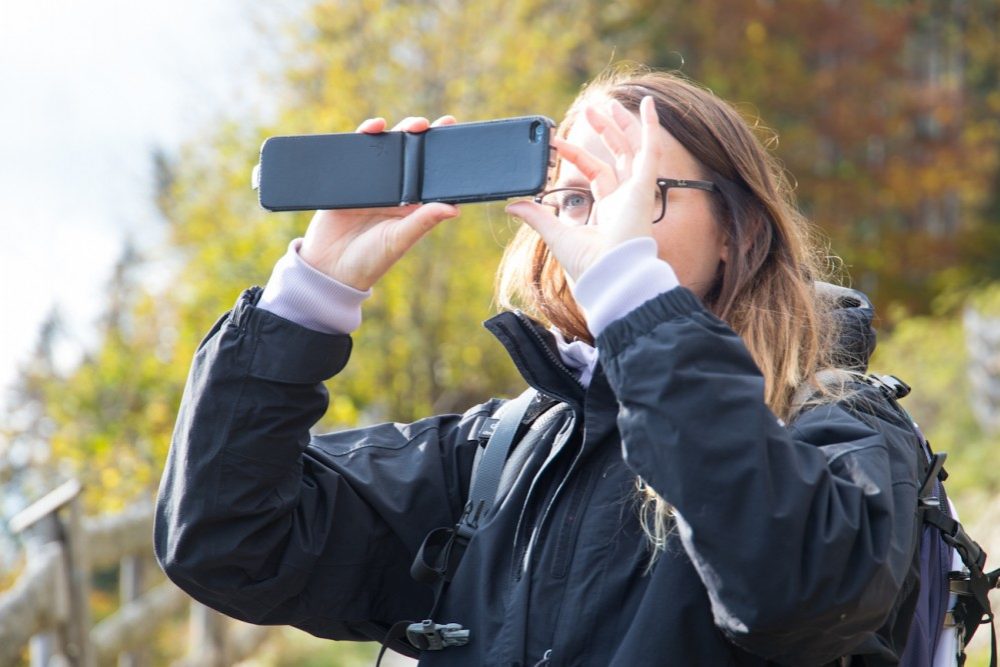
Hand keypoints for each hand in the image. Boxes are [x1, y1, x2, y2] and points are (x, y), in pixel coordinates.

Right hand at [299, 115, 460, 290]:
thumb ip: (423, 222)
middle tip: (436, 125)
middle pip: (409, 158)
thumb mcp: (399, 240)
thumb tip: (454, 208)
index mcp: (410, 207)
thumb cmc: (370, 261)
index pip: (429, 177)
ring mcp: (371, 185)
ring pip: (386, 151)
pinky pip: (357, 153)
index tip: (455, 138)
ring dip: (398, 133)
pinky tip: (375, 127)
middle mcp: (393, 193)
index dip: (441, 158)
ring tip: (412, 125)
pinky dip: (366, 137)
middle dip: (422, 138)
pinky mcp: (348, 180)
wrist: (328, 268)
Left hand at [505, 96, 661, 281]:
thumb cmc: (589, 264)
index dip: (577, 155)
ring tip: (606, 104)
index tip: (558, 142)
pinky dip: (651, 127)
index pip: (596, 173)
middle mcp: (626, 199)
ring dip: (621, 126)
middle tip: (590, 111)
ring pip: (632, 150)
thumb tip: (512, 206)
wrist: (609, 275)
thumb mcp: (556, 234)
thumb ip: (536, 217)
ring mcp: (637, 192)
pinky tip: (647, 104)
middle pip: (617, 157)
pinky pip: (651, 150)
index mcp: (609, 210)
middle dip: (604, 133)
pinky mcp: (645, 187)